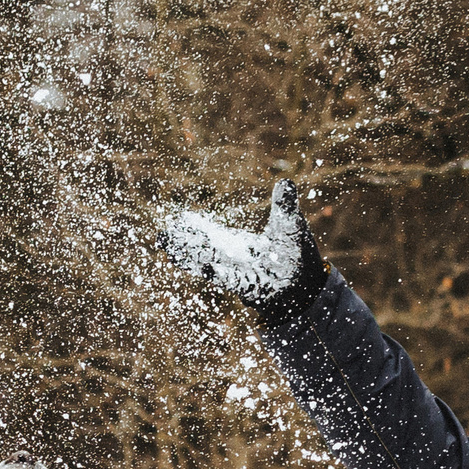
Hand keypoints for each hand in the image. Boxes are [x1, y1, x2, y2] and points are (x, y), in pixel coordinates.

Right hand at [159, 180, 326, 314]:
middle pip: (203, 248)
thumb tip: (285, 182)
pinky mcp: (248, 285)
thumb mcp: (290, 226)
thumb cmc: (298, 257)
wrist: (308, 286)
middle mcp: (235, 258)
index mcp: (240, 243)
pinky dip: (216, 272)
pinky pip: (228, 279)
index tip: (180, 220)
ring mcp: (239, 272)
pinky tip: (203, 266)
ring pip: (208, 263)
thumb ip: (284, 206)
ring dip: (189, 258)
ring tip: (169, 250)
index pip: (213, 234)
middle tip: (161, 236)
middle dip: (183, 243)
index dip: (196, 228)